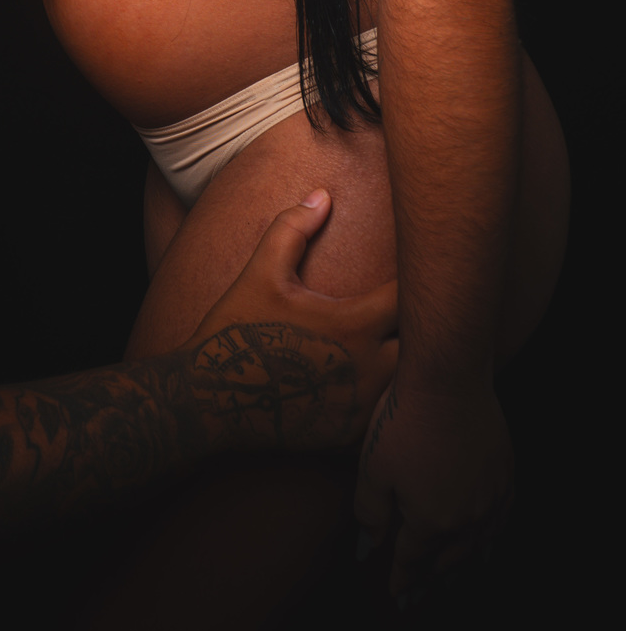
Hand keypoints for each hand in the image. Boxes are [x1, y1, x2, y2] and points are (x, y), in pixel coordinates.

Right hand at [189, 189, 398, 449]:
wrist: (208, 403)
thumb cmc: (236, 331)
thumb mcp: (261, 272)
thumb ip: (293, 229)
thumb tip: (323, 195)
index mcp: (353, 325)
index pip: (410, 297)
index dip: (414, 280)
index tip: (406, 270)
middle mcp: (368, 370)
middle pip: (422, 344)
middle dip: (416, 325)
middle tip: (402, 309)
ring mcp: (361, 407)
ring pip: (408, 383)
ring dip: (402, 361)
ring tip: (391, 343)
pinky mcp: (350, 435)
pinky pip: (385, 414)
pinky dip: (382, 396)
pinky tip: (364, 381)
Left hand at [354, 375, 513, 596]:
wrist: (449, 381)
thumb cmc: (405, 422)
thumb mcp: (373, 468)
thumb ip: (371, 512)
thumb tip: (372, 543)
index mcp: (431, 522)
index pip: (413, 560)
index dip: (402, 578)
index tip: (395, 593)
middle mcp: (467, 520)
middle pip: (448, 560)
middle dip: (430, 578)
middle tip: (419, 592)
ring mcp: (491, 499)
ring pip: (478, 547)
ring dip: (461, 564)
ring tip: (450, 576)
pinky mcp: (505, 477)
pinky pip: (501, 522)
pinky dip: (491, 539)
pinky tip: (487, 542)